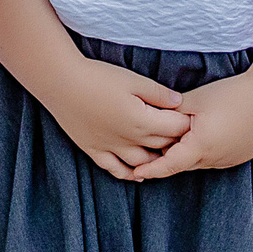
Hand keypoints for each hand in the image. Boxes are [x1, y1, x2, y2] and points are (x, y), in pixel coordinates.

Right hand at [36, 56, 190, 179]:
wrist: (61, 82)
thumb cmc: (97, 77)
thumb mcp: (132, 79)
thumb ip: (158, 93)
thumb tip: (179, 102)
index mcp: (142, 121)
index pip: (175, 128)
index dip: (186, 123)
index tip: (191, 116)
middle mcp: (129, 140)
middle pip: (162, 146)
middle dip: (175, 140)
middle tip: (182, 133)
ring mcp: (110, 148)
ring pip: (142, 164)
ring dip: (156, 160)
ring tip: (164, 152)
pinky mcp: (94, 150)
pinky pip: (115, 169)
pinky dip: (129, 174)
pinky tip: (138, 174)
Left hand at [127, 75, 252, 179]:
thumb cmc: (233, 95)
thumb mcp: (196, 100)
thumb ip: (171, 111)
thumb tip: (151, 115)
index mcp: (201, 146)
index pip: (169, 165)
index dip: (151, 169)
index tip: (136, 173)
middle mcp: (215, 158)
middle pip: (183, 162)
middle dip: (167, 157)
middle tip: (147, 148)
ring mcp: (230, 159)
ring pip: (200, 161)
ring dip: (187, 153)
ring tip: (175, 138)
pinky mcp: (241, 155)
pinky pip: (215, 158)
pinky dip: (203, 151)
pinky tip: (202, 135)